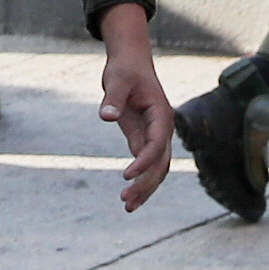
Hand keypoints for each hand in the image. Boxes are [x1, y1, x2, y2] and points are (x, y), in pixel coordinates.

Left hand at [95, 2, 172, 207]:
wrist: (130, 62)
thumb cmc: (125, 69)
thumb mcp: (116, 80)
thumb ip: (112, 98)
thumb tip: (106, 116)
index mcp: (161, 115)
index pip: (156, 144)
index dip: (143, 162)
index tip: (126, 176)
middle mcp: (162, 129)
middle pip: (161, 164)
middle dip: (146, 184)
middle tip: (126, 201)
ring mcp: (154, 135)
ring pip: (156, 169)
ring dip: (145, 189)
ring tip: (128, 208)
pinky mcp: (142, 138)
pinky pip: (144, 164)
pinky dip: (138, 181)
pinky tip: (129, 197)